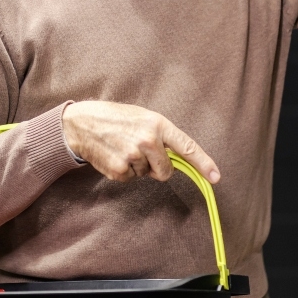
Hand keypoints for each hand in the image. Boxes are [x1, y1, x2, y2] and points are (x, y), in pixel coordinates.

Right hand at [62, 101, 220, 183]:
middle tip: (140, 151)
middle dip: (158, 167)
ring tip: (122, 147)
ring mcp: (133, 156)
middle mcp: (148, 140)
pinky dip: (123, 171)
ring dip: (137, 166)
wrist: (82, 123)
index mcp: (157, 124)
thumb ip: (161, 136)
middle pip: (166, 170)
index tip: (215, 177)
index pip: (187, 147)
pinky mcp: (119, 170)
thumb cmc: (116, 118)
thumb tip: (177, 160)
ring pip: (146, 175)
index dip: (204, 163)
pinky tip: (113, 155)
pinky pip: (130, 179)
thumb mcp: (143, 118)